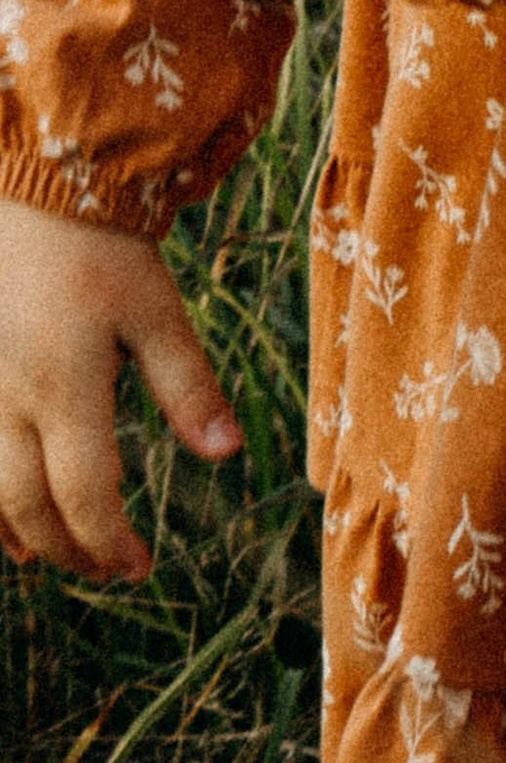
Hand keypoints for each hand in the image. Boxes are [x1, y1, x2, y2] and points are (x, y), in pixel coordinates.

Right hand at [0, 197, 241, 580]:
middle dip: (69, 549)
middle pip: (27, 506)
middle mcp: (9, 398)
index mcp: (65, 385)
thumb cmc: (104, 251)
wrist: (38, 193)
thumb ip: (188, 387)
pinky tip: (6, 520)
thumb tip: (226, 455)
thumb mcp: (158, 313)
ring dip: (18, 533)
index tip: (138, 566)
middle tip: (108, 569)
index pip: (84, 493)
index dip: (109, 542)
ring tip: (56, 555)